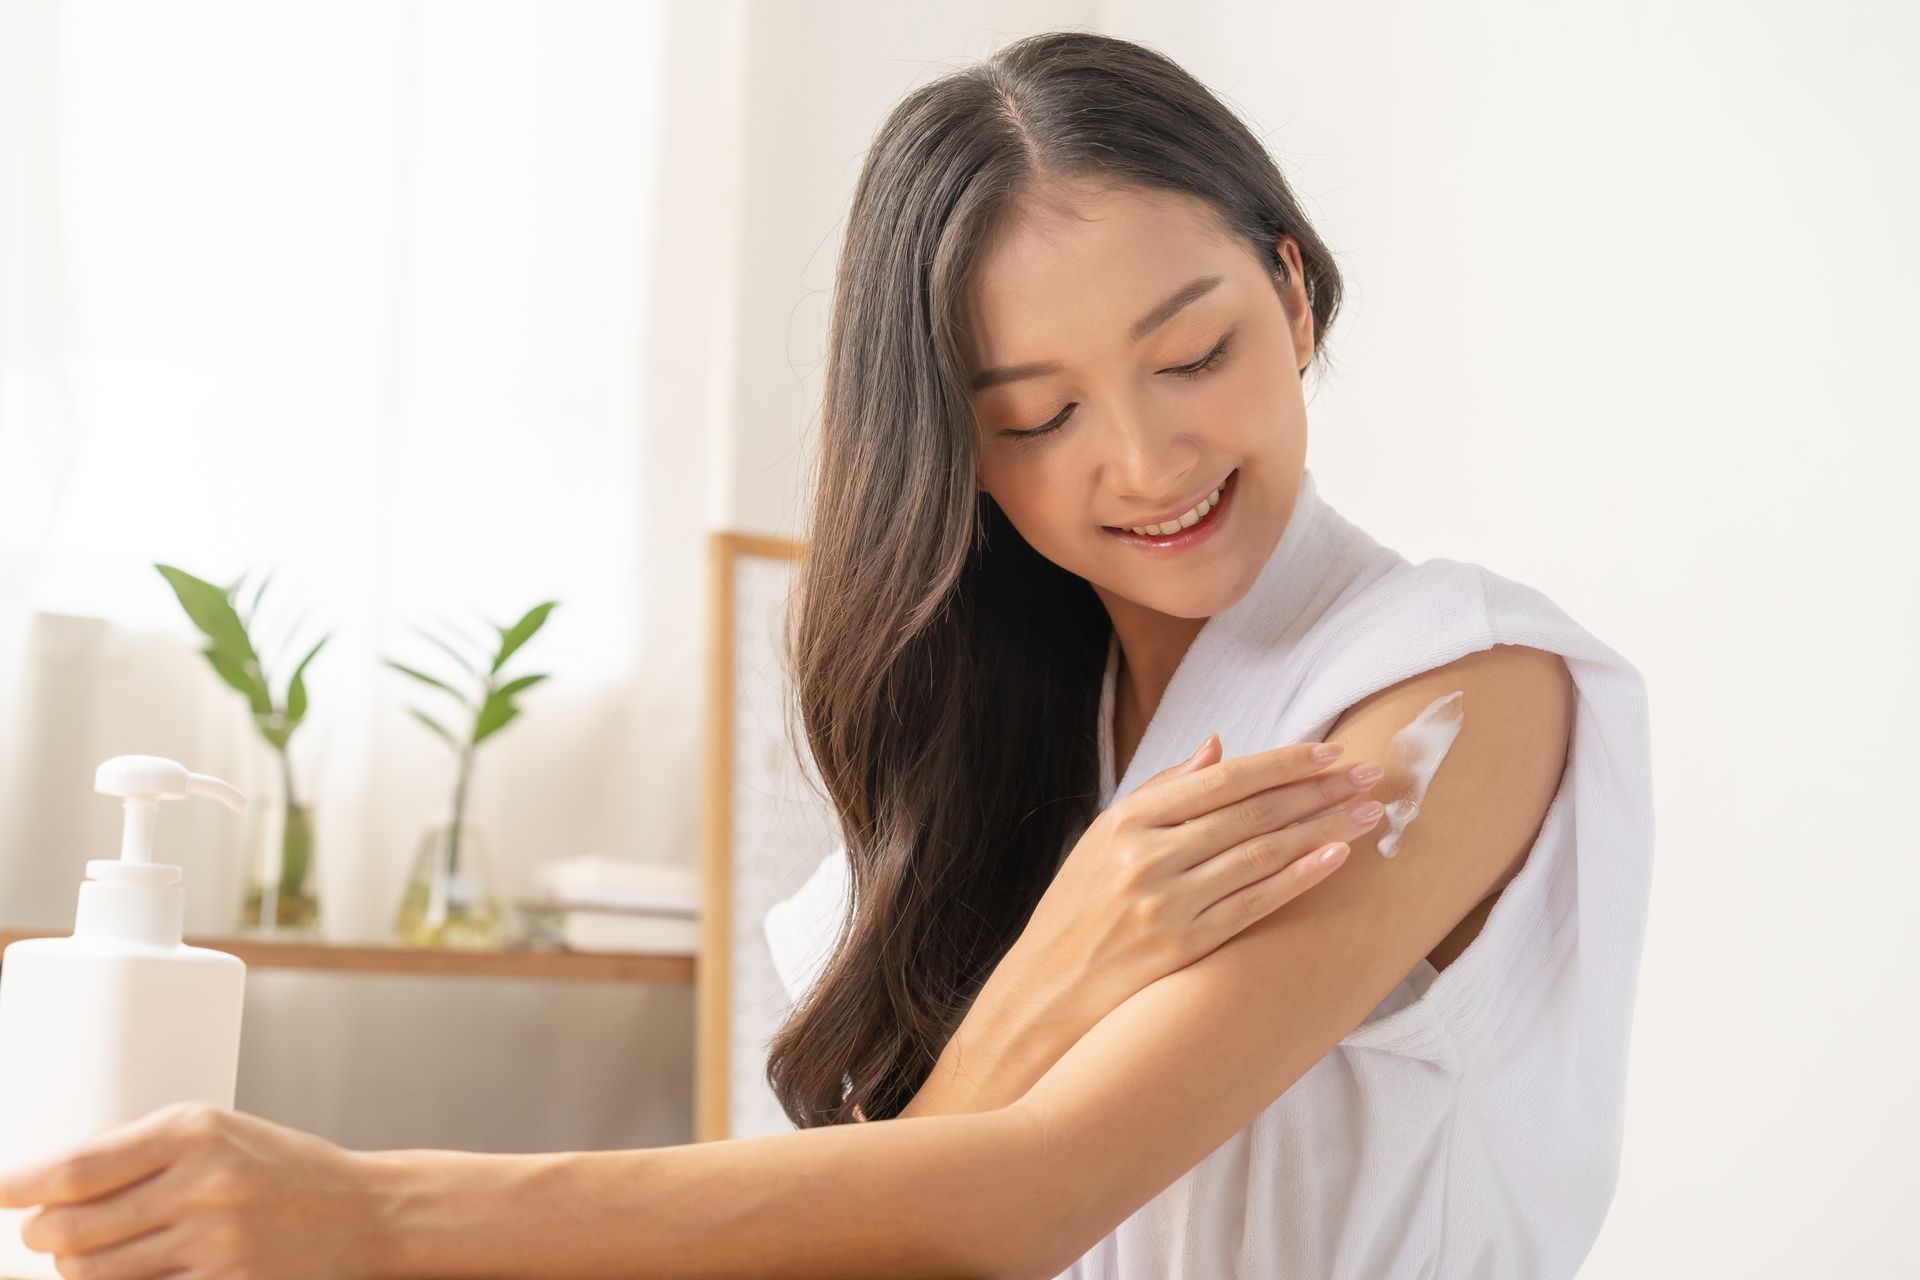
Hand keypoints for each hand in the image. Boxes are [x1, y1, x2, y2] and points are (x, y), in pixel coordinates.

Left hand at [0, 1100, 388, 1278]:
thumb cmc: (284, 1168)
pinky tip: (128, 1276)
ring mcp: (215, 1244)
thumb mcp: (222, 1133)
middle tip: (40, 1232)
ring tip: (81, 1257)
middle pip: (73, 1229)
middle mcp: (203, 1185)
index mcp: (197, 1129)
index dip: (19, 1186)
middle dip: (40, 1236)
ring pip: (95, 1274)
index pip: (77, 1169)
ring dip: (73, 1270)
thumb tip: (54, 1181)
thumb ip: (147, 1151)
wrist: (366, 1211)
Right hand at [988, 735, 1385, 1047]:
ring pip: (1262, 855)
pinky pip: (1253, 905)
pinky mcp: (1182, 947)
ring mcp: (1166, 904)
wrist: (1044, 990)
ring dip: (1323, 830)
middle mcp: (1147, 857)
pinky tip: (1337, 858)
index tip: (1331, 752)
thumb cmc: (1078, 909)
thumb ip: (1162, 792)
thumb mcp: (1104, 838)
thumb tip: (1219, 747)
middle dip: (1318, 791)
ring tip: (1369, 814)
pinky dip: (1298, 879)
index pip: (1223, 780)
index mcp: (1128, 820)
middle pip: (1251, 813)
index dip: (1282, 763)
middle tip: (1372, 774)